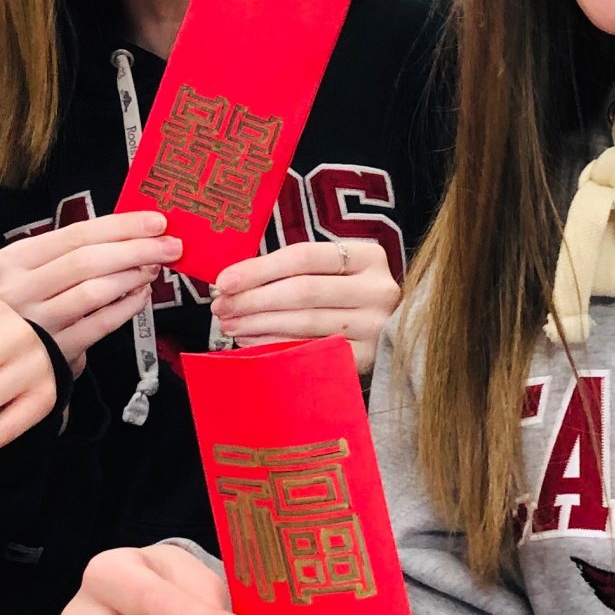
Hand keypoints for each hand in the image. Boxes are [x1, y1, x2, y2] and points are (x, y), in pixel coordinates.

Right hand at [0, 211, 180, 372]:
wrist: (16, 355)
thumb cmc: (40, 301)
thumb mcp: (44, 269)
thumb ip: (80, 249)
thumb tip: (141, 230)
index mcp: (14, 260)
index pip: (75, 234)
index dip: (121, 226)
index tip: (157, 221)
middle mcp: (19, 290)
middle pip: (86, 261)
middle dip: (136, 249)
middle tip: (171, 246)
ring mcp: (36, 324)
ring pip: (93, 292)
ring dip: (132, 277)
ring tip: (154, 269)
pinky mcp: (55, 352)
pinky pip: (100, 325)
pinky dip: (127, 307)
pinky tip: (142, 296)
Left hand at [211, 238, 399, 374]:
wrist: (394, 336)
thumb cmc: (348, 297)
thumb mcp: (334, 272)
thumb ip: (294, 270)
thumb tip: (233, 281)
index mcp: (368, 256)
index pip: (304, 257)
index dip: (260, 268)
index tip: (224, 280)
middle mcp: (378, 289)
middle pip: (303, 291)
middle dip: (253, 299)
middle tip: (221, 307)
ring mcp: (375, 326)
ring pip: (305, 322)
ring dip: (258, 323)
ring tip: (229, 324)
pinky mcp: (367, 357)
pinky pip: (311, 350)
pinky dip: (276, 346)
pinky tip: (252, 342)